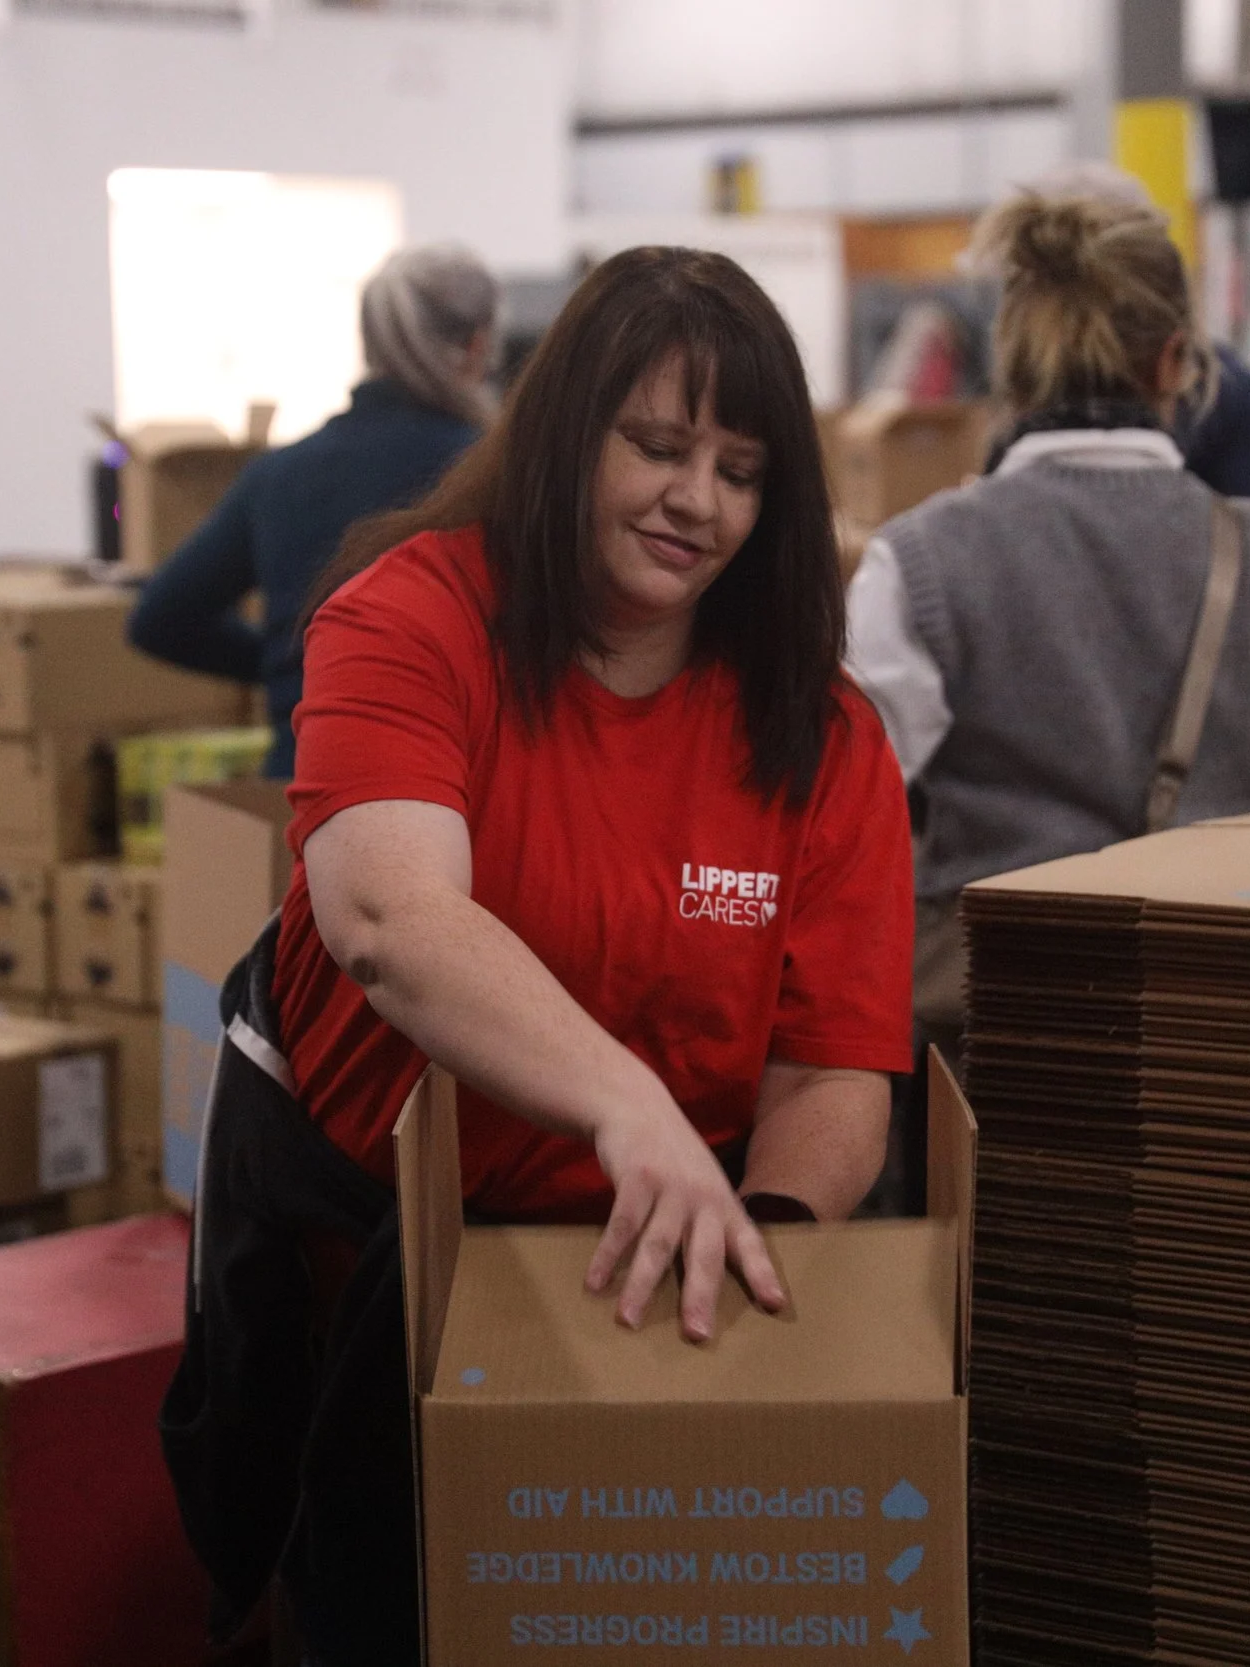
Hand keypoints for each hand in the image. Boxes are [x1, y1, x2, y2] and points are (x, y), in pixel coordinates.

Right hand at [586, 1095, 786, 1342]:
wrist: (638, 1106)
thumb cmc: (675, 1158)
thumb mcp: (704, 1185)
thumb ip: (711, 1225)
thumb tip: (711, 1281)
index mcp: (724, 1204)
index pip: (750, 1242)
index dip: (762, 1273)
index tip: (774, 1304)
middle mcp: (702, 1197)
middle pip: (704, 1252)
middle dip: (700, 1295)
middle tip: (697, 1334)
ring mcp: (669, 1186)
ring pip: (657, 1244)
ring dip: (641, 1285)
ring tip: (628, 1321)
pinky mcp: (636, 1177)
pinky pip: (621, 1224)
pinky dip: (607, 1256)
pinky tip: (594, 1283)